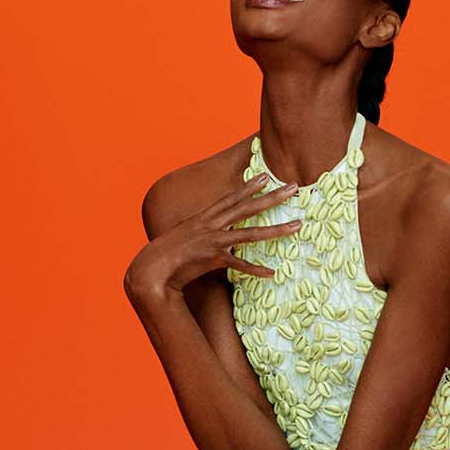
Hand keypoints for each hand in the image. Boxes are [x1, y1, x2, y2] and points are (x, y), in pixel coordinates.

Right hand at [123, 172, 302, 301]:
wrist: (152, 269)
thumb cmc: (167, 256)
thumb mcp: (187, 239)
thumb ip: (204, 236)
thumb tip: (219, 243)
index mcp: (204, 217)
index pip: (230, 198)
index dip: (249, 187)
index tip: (266, 176)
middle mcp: (211, 225)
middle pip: (247, 208)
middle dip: (272, 197)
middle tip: (293, 187)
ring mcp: (214, 241)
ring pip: (250, 233)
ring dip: (276, 230)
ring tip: (297, 225)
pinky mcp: (213, 260)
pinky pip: (240, 264)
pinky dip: (256, 270)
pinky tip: (272, 273)